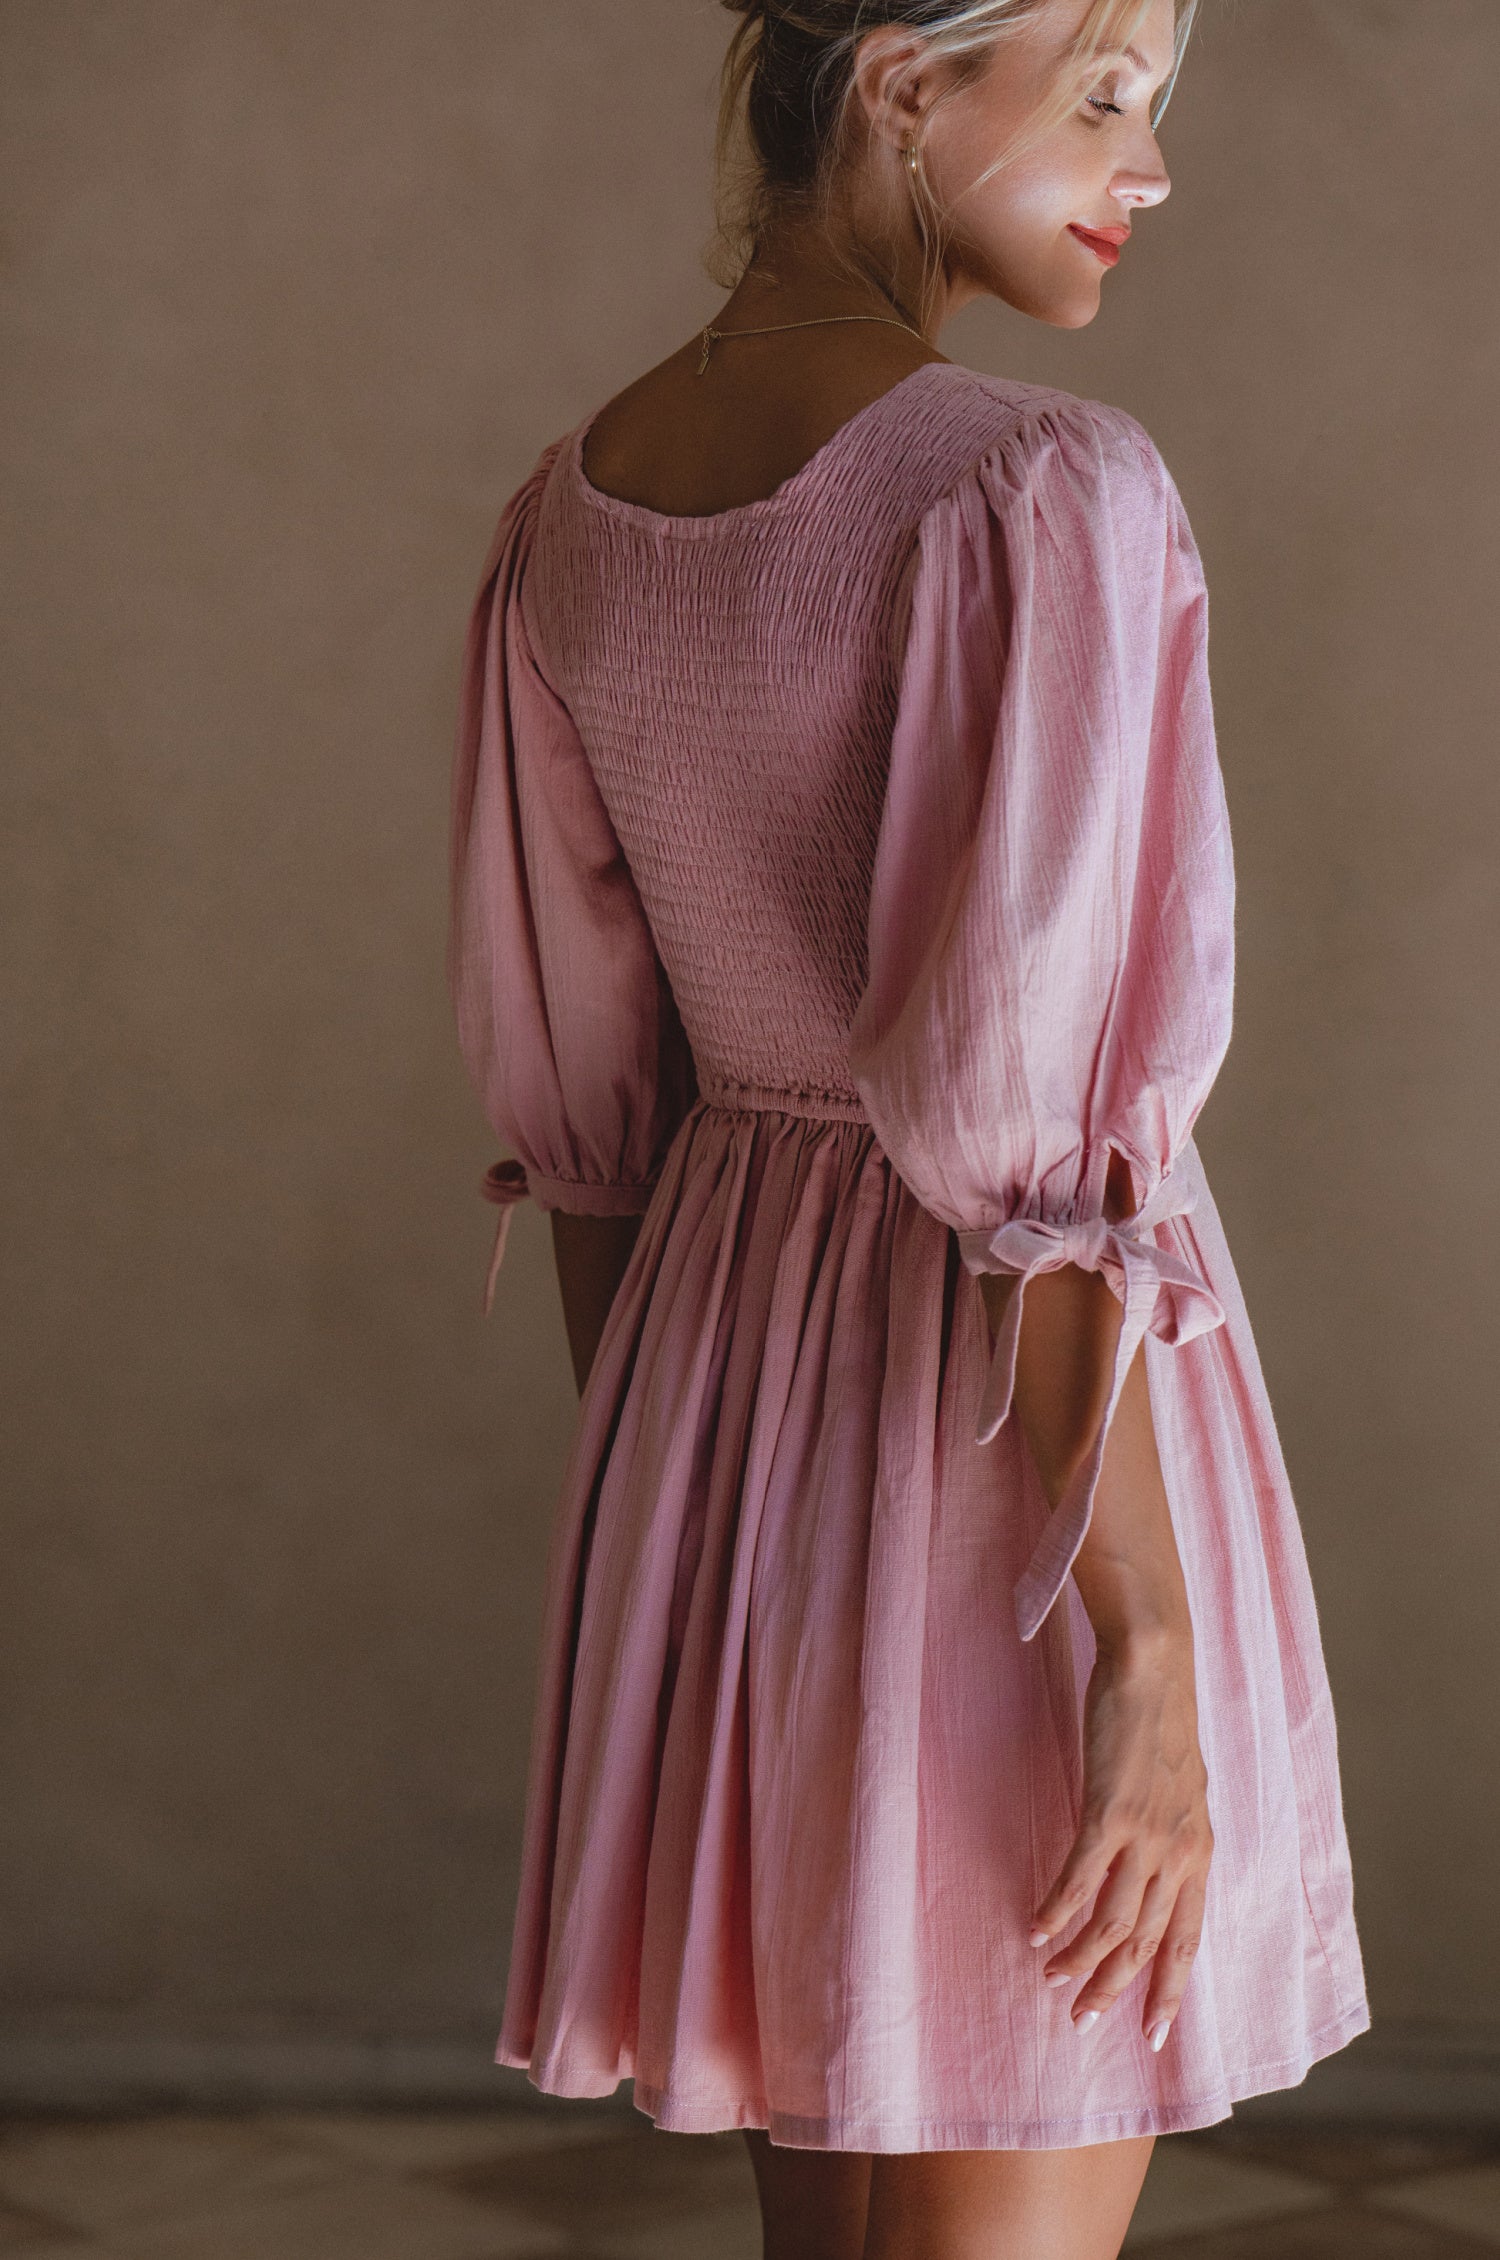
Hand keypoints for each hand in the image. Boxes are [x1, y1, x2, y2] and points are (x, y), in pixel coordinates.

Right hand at [1030, 1631, 1212, 2052]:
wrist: (1154, 1667)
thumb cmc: (1161, 1722)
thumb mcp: (1180, 1791)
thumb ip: (1171, 1836)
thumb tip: (1151, 1873)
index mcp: (1199, 1851)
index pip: (1186, 1940)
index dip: (1168, 1991)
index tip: (1152, 2035)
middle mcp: (1178, 1852)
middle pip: (1144, 1942)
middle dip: (1113, 1988)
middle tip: (1081, 2018)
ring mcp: (1144, 1835)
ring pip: (1111, 1922)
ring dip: (1077, 1957)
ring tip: (1051, 1977)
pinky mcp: (1107, 1812)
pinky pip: (1078, 1879)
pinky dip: (1056, 1911)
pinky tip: (1035, 1927)